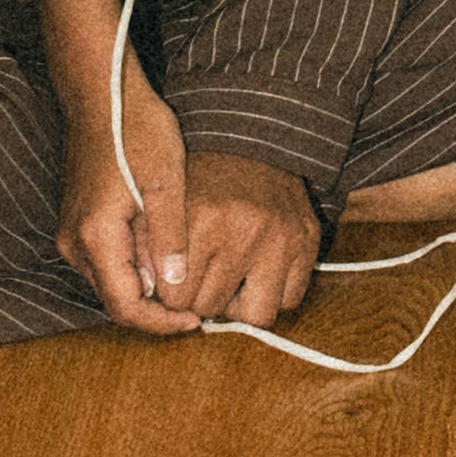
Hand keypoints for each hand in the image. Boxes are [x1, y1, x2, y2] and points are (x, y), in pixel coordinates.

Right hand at [56, 60, 199, 333]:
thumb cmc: (135, 128)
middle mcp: (76, 244)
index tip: (195, 322)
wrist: (102, 93)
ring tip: (189, 284)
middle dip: (158, 311)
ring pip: (112, 283)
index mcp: (95, 236)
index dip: (161, 323)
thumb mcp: (164, 179)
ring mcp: (74, 235)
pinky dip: (137, 270)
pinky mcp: (80, 224)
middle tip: (199, 309)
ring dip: (148, 291)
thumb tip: (175, 287)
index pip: (125, 306)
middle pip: (117, 300)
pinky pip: (108, 263)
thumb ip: (169, 235)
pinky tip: (167, 257)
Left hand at [168, 148, 324, 333]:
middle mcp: (243, 230)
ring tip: (233, 279)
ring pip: (256, 317)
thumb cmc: (204, 175)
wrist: (255, 139)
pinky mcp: (308, 240)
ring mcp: (281, 237)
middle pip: (211, 309)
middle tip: (205, 273)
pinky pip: (290, 300)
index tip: (176, 277)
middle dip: (203, 297)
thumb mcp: (167, 201)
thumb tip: (147, 296)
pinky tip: (260, 272)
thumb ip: (150, 247)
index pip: (176, 299)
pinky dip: (274, 294)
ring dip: (240, 305)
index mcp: (203, 219)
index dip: (173, 293)